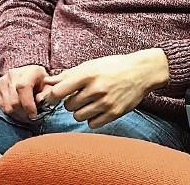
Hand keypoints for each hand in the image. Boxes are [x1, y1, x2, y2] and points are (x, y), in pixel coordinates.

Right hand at [0, 64, 49, 122]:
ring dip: (16, 115)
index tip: (33, 116)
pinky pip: (0, 106)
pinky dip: (9, 112)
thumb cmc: (39, 81)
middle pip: (14, 101)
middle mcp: (13, 75)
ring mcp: (2, 82)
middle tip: (30, 119)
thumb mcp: (48, 85)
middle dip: (24, 114)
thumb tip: (39, 103)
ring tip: (24, 116)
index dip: (28, 105)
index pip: (23, 88)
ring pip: (6, 106)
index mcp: (28, 72)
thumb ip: (46, 94)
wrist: (27, 73)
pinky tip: (16, 111)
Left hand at [43, 49, 169, 128]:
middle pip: (68, 106)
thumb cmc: (114, 66)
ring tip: (91, 102)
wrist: (142, 71)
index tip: (53, 98)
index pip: (59, 92)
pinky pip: (92, 124)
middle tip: (81, 95)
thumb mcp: (92, 65)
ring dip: (81, 111)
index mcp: (88, 74)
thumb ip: (69, 74)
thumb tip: (48, 81)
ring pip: (78, 116)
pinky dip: (92, 118)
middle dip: (72, 102)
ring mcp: (106, 102)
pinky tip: (98, 109)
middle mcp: (96, 89)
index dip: (52, 97)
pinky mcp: (114, 113)